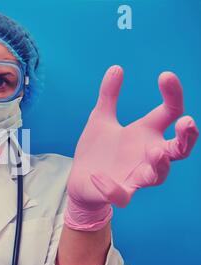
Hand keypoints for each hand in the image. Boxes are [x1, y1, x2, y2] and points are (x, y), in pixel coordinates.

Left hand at [65, 65, 198, 230]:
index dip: (173, 95)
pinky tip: (99, 176)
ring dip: (159, 164)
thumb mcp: (100, 119)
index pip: (170, 113)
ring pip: (159, 175)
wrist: (81, 179)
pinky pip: (122, 194)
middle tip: (187, 122)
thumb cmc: (97, 149)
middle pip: (180, 148)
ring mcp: (136, 175)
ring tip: (153, 150)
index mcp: (146, 133)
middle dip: (187, 137)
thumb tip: (116, 67)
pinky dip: (113, 188)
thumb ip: (108, 96)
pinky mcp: (120, 192)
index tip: (165, 75)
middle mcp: (147, 154)